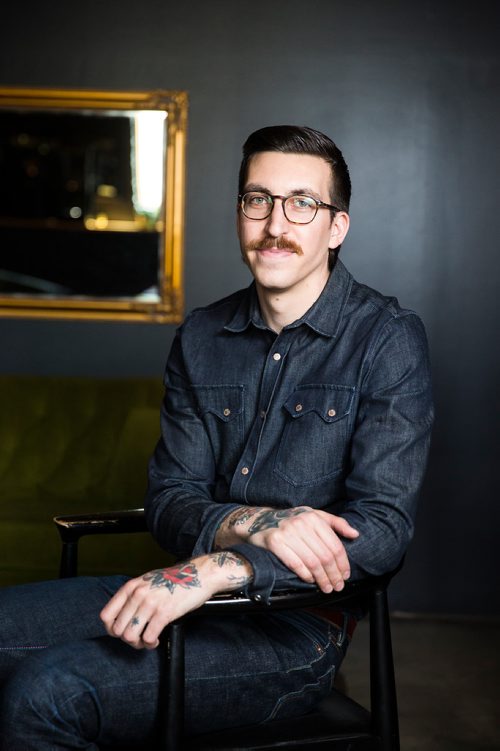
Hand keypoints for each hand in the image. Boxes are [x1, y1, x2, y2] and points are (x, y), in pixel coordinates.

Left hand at [100, 551, 251, 649]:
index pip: (106, 615)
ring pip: (130, 636)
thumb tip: (121, 617)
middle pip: (117, 630)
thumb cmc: (174, 580)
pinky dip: (151, 644)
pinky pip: (148, 637)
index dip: (111, 629)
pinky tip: (157, 640)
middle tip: (138, 638)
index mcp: (131, 587)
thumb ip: (133, 596)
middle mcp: (138, 594)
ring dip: (138, 644)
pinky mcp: (164, 613)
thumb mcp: (147, 582)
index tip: (121, 632)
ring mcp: (150, 603)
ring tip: (147, 640)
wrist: (198, 575)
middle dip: (127, 639)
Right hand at [222, 506, 358, 592]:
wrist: (259, 521)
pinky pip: (295, 563)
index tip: (345, 575)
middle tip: (338, 586)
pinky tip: (310, 580)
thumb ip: (336, 523)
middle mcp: (301, 523)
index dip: (343, 564)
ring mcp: (287, 532)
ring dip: (322, 579)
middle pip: (325, 556)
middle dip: (334, 575)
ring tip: (326, 587)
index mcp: (313, 517)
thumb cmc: (291, 520)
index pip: (335, 545)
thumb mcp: (314, 516)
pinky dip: (305, 575)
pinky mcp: (274, 542)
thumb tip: (355, 534)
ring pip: (312, 562)